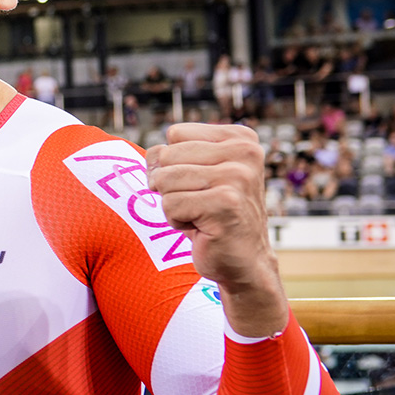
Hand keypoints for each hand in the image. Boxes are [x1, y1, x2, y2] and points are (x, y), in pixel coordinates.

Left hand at [147, 123, 288, 335]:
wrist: (243, 260)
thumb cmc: (211, 214)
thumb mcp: (197, 173)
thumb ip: (174, 153)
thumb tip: (150, 157)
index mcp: (240, 138)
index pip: (175, 134)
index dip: (172, 162)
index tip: (199, 183)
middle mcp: (245, 152)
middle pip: (165, 155)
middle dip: (168, 185)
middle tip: (198, 203)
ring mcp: (238, 177)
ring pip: (164, 180)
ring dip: (172, 204)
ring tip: (199, 215)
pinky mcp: (226, 204)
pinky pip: (170, 205)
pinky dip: (176, 222)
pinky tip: (202, 228)